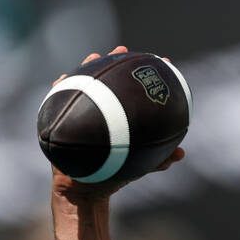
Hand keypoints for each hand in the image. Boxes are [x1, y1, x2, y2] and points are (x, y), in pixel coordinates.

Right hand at [49, 46, 184, 202]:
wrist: (86, 190)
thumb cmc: (115, 175)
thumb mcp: (140, 165)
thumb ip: (159, 160)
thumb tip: (180, 154)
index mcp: (126, 117)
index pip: (140, 91)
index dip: (151, 76)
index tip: (164, 62)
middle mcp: (107, 110)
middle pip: (113, 80)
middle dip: (118, 62)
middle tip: (125, 49)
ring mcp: (86, 112)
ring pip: (87, 85)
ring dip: (89, 68)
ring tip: (94, 55)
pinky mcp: (64, 120)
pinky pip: (59, 100)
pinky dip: (60, 88)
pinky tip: (60, 79)